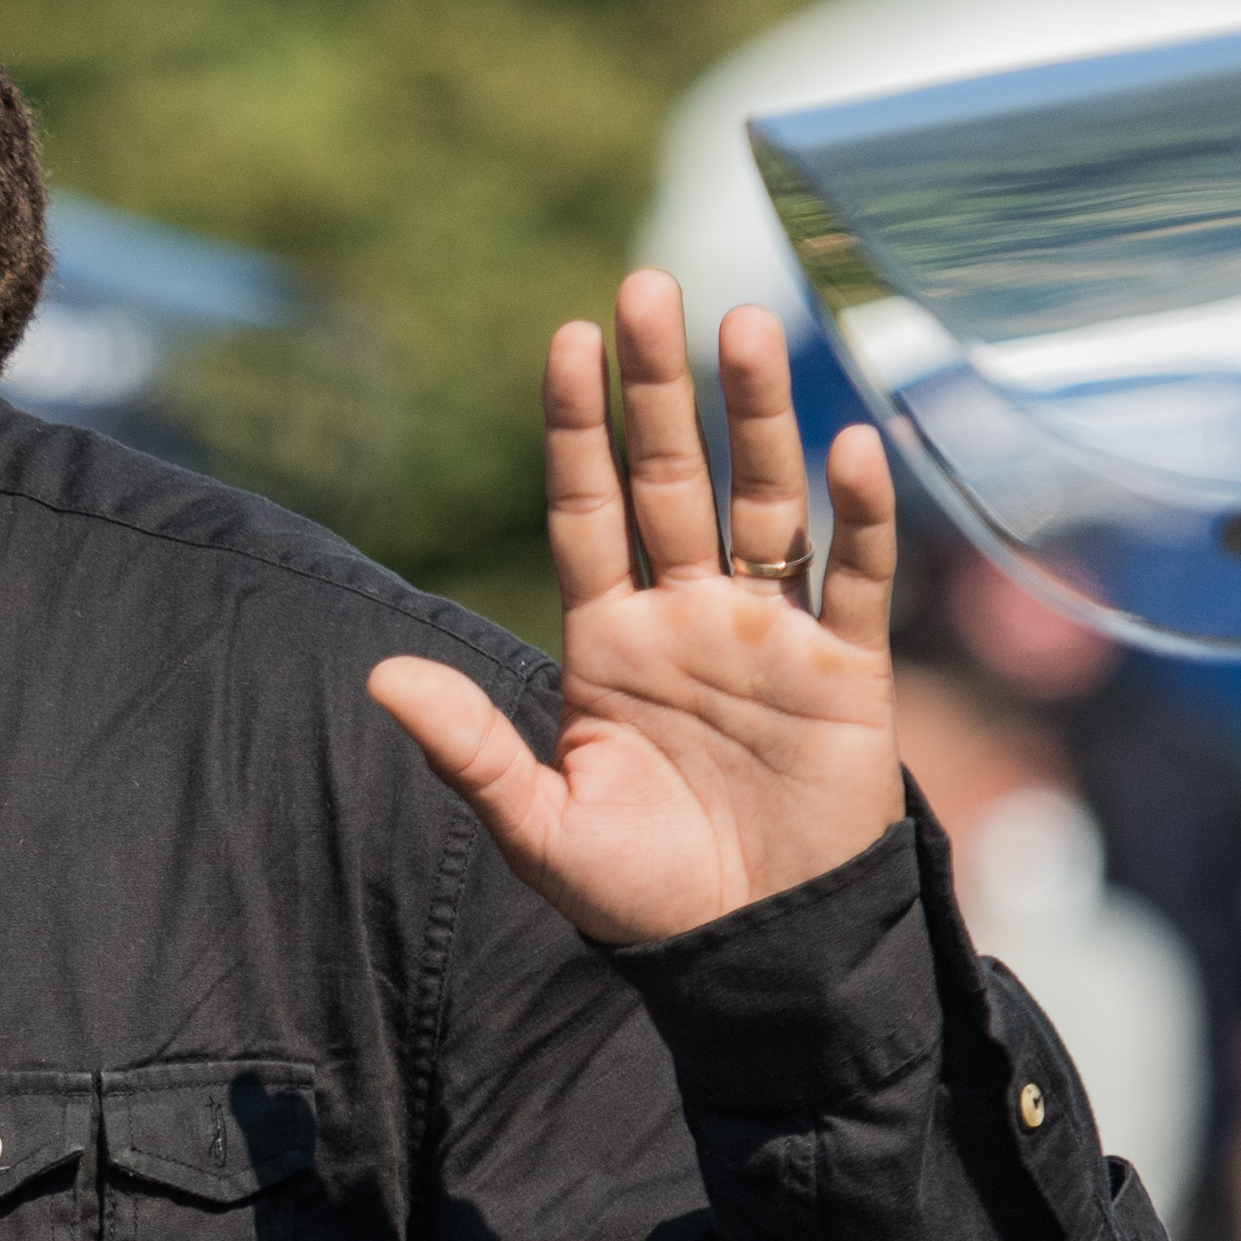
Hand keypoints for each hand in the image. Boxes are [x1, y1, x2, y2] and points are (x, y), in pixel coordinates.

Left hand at [369, 271, 906, 949]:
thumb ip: (469, 749)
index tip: (565, 338)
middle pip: (671, 479)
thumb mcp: (540, 829)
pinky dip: (861, 515)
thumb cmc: (644, 898)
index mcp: (609, 642)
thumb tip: (379, 677)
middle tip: (645, 285)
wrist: (753, 955)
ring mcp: (769, 635)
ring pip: (764, 502)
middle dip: (656, 388)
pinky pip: (855, 577)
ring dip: (758, 418)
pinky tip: (851, 445)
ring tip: (742, 327)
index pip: (587, 509)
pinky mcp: (845, 670)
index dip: (577, 428)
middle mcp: (688, 618)